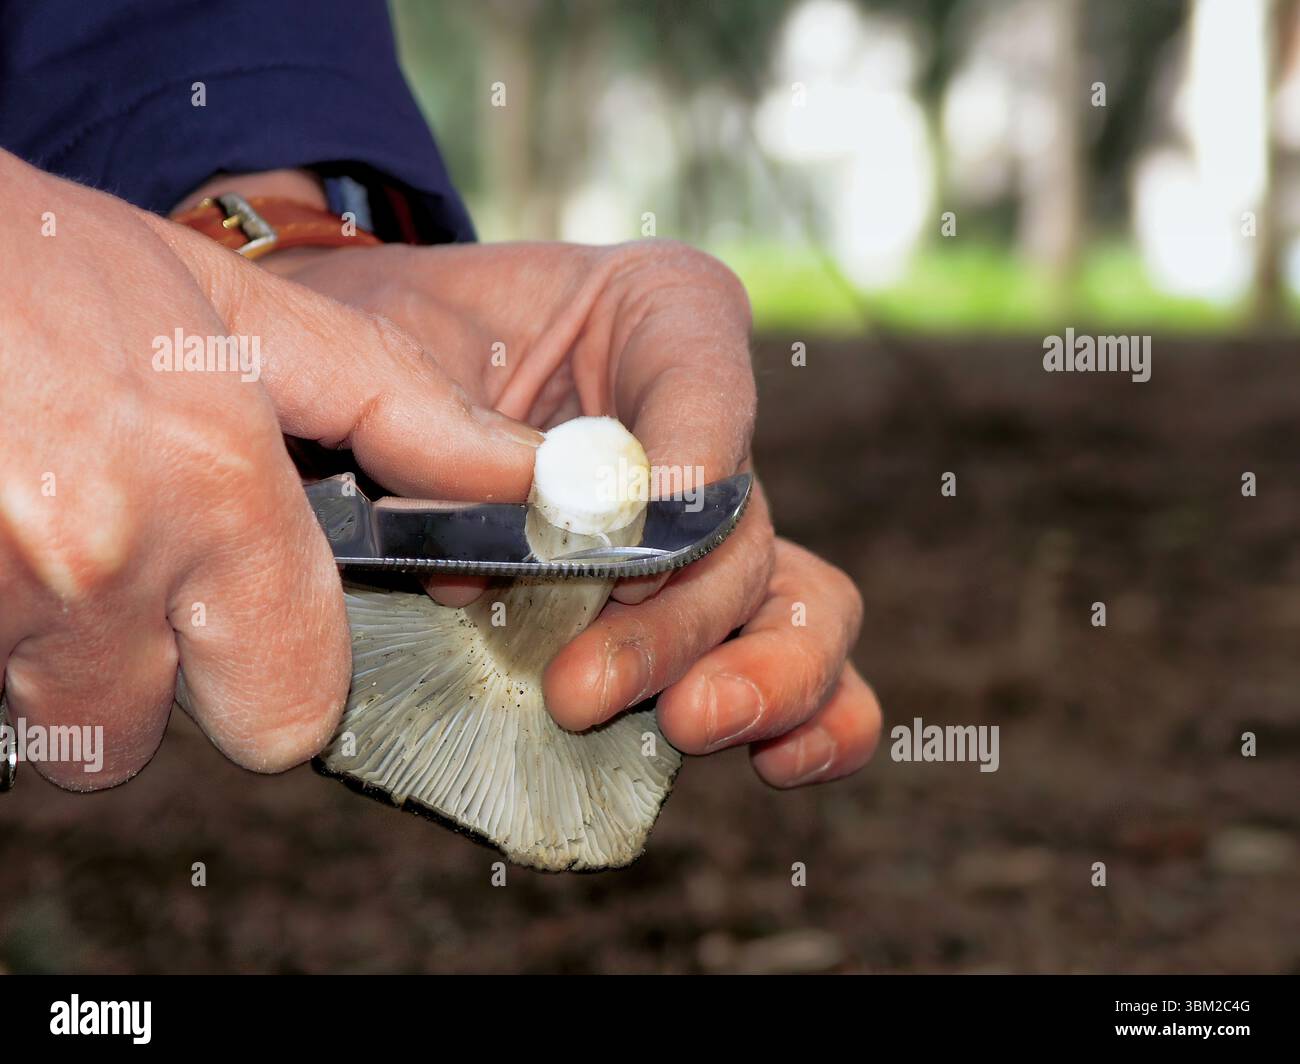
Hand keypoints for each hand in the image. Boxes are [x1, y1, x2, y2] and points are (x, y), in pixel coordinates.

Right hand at [0, 153, 539, 789]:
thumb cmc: (48, 263)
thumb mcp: (239, 315)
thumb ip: (391, 406)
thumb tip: (515, 475)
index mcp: (213, 493)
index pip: (289, 714)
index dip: (278, 686)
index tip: (256, 636)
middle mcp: (98, 564)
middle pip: (140, 743)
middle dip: (147, 686)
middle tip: (134, 578)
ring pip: (48, 717)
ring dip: (56, 653)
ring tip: (50, 530)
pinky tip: (4, 530)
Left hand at [269, 233, 881, 786]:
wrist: (350, 371)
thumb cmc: (381, 331)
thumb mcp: (387, 341)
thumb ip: (444, 434)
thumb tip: (492, 574)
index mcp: (662, 315)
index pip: (708, 389)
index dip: (681, 481)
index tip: (617, 552)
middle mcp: (704, 425)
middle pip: (743, 532)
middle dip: (674, 624)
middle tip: (581, 691)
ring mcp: (705, 525)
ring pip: (797, 603)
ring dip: (751, 680)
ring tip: (684, 725)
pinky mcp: (690, 606)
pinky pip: (782, 656)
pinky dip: (806, 718)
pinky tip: (778, 762)